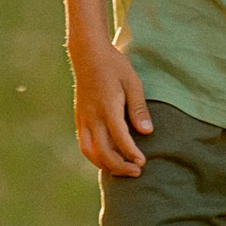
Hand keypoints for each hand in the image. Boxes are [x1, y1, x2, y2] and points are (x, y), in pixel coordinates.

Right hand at [71, 34, 153, 175]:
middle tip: (137, 171)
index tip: (143, 162)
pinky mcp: (79, 118)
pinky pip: (84, 144)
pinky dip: (94, 156)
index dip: (132, 153)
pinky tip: (106, 159)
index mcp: (108, 107)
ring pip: (89, 151)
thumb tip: (147, 132)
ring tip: (121, 169)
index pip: (120, 139)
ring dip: (105, 165)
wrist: (88, 54)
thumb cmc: (114, 66)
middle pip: (104, 151)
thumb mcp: (132, 82)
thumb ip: (138, 108)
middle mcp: (92, 116)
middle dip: (120, 166)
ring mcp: (83, 118)